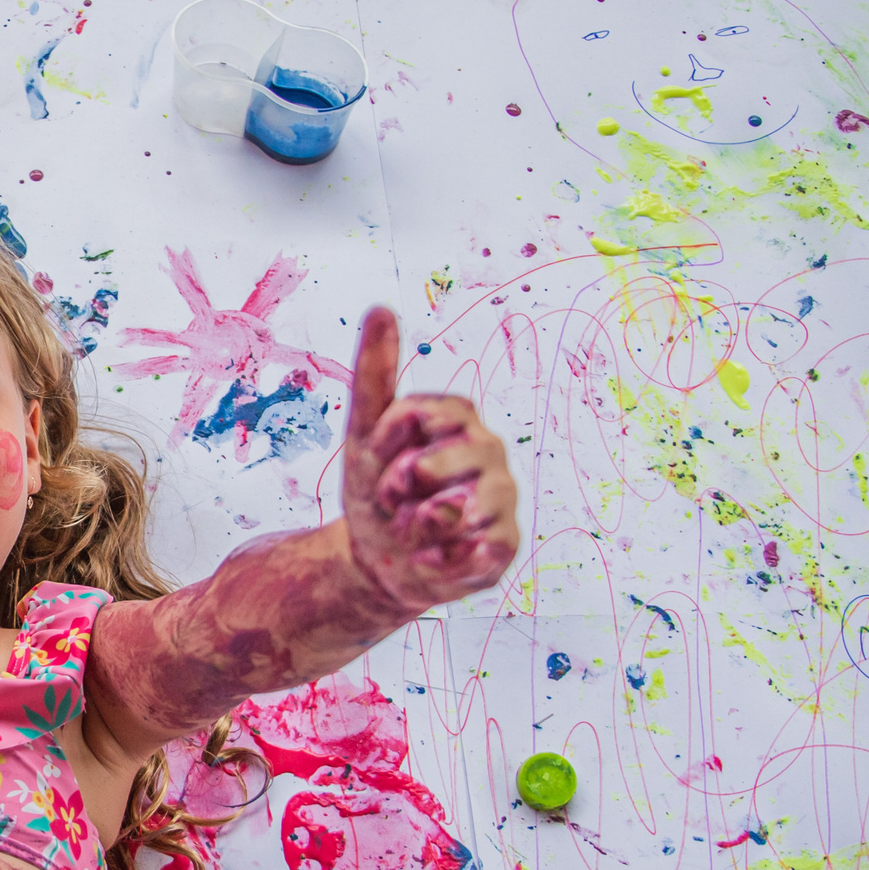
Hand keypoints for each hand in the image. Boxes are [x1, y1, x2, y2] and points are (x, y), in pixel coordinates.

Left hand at [340, 306, 519, 611]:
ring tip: (411, 528)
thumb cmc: (377, 489)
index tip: (380, 457)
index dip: (387, 443)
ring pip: (453, 513)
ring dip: (413, 527)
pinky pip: (472, 554)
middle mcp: (489, 451)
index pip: (419, 416)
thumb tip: (380, 308)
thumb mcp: (364, 433)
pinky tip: (427, 558)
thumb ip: (376, 373)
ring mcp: (502, 499)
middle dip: (397, 488)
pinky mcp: (504, 547)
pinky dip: (436, 561)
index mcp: (458, 417)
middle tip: (393, 498)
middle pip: (434, 466)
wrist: (378, 559)